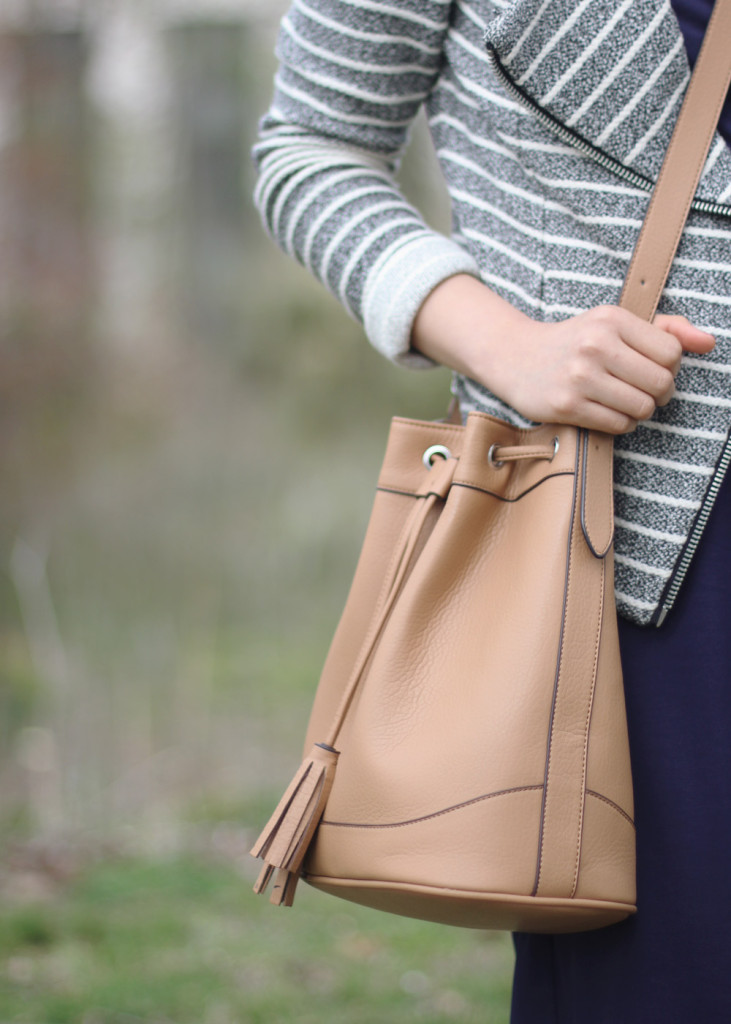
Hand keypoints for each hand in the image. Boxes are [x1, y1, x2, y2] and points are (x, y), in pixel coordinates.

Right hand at [411, 275, 714, 433]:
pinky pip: (618, 425)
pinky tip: (606, 412)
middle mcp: (596, 346)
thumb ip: (666, 329)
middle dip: (659, 393)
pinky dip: (620, 424)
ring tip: (624, 403)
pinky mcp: (568, 406)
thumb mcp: (615, 323)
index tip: (652, 369)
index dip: (670, 367)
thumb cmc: (573, 341)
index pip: (671, 352)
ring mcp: (580, 377)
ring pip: (642, 408)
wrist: (516, 357)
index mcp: (612, 320)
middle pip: (661, 384)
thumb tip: (708, 343)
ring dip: (640, 412)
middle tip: (644, 392)